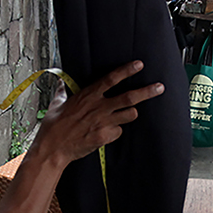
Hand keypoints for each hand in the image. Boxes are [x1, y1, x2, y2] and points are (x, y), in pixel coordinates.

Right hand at [31, 61, 163, 168]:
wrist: (52, 148)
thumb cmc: (53, 126)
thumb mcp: (57, 104)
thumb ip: (63, 92)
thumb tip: (62, 83)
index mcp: (88, 95)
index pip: (111, 79)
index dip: (127, 71)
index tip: (140, 65)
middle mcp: (98, 107)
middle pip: (129, 97)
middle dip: (147, 92)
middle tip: (160, 87)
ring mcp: (103, 122)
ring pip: (130, 115)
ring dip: (130, 114)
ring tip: (125, 114)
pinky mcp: (104, 137)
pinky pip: (119, 132)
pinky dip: (115, 132)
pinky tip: (105, 133)